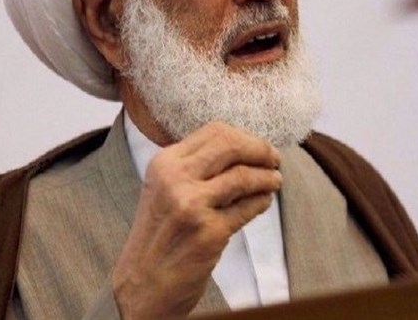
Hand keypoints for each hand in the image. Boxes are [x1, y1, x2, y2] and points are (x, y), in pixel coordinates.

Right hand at [111, 122, 281, 319]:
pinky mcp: (209, 232)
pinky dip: (262, 201)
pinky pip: (248, 208)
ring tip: (275, 181)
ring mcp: (192, 205)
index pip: (214, 132)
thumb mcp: (165, 189)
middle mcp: (175, 179)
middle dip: (260, 150)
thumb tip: (244, 148)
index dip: (245, 137)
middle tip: (274, 159)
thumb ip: (195, 167)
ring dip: (267, 177)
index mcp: (164, 163)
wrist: (142, 284)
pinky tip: (264, 201)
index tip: (259, 147)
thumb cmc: (159, 236)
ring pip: (244, 176)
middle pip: (231, 146)